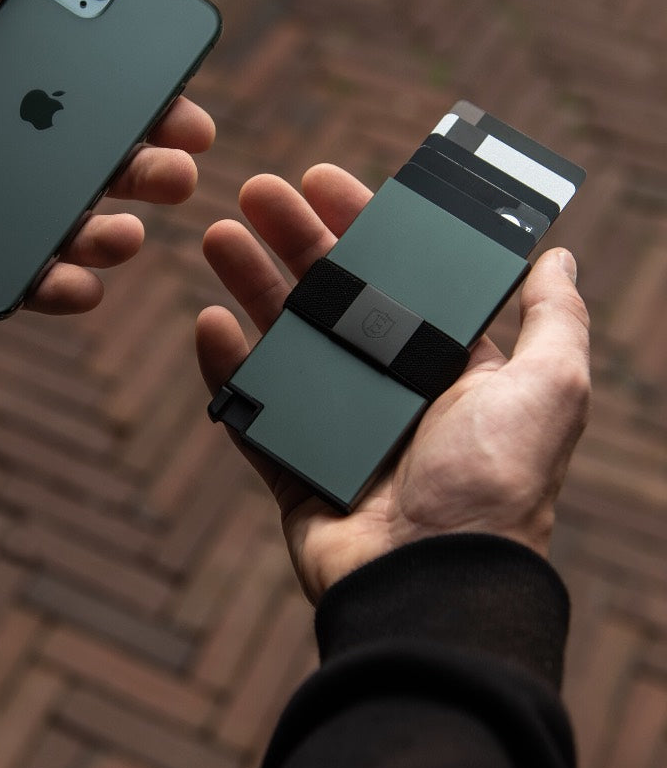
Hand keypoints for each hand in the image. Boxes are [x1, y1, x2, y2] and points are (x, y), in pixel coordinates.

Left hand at [0, 0, 214, 313]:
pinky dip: (53, 287)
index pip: (87, 96)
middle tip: (176, 173)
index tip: (186, 111)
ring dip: (109, 234)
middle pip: (92, 166)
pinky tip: (79, 281)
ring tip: (125, 231)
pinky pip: (12, 274)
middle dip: (147, 171)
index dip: (145, 105)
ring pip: (64, 226)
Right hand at [196, 163, 590, 601]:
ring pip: (283, 339)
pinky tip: (210, 322)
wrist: (433, 586)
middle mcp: (388, 386)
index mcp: (444, 363)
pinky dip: (227, 366)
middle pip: (329, 296)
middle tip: (255, 192)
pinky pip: (250, 405)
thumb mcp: (549, 389)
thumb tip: (556, 255)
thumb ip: (554, 320)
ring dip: (250, 284)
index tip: (323, 181)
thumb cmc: (496, 487)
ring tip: (218, 237)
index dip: (359, 224)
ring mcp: (335, 423)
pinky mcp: (292, 462)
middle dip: (292, 239)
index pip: (394, 276)